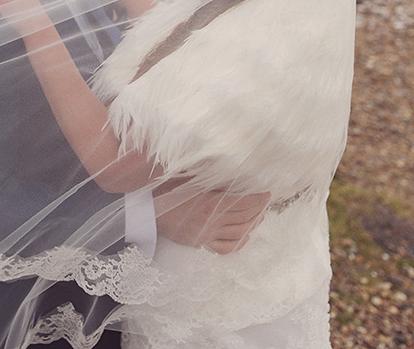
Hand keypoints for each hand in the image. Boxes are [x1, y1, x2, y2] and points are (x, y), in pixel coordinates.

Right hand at [154, 182, 270, 254]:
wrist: (147, 210)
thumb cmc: (165, 189)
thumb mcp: (189, 176)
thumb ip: (211, 174)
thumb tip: (232, 167)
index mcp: (212, 203)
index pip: (245, 203)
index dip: (259, 198)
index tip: (267, 192)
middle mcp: (212, 221)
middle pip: (245, 217)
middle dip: (259, 209)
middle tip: (266, 201)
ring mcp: (207, 234)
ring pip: (239, 232)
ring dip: (253, 224)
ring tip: (260, 216)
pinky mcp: (201, 242)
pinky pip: (225, 247)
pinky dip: (239, 242)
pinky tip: (245, 235)